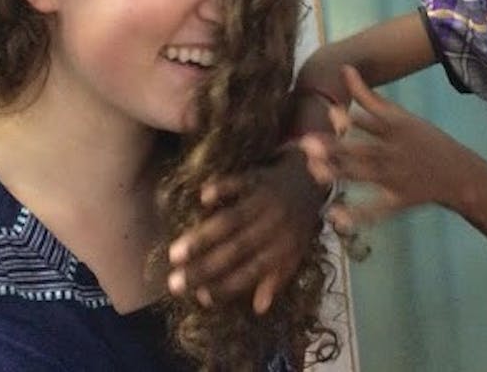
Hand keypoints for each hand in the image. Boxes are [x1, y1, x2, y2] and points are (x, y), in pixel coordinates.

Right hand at [165, 148, 323, 314]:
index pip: (251, 273)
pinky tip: (203, 198)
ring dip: (202, 236)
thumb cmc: (299, 221)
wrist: (312, 178)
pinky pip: (240, 182)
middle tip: (174, 282)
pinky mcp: (260, 177)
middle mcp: (274, 227)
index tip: (199, 297)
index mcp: (283, 248)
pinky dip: (222, 188)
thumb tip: (260, 308)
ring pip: (231, 221)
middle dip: (203, 268)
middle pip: (235, 250)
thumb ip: (277, 278)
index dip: (226, 286)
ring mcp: (266, 201)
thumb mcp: (295, 252)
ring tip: (175, 253)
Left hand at [298, 65, 477, 230]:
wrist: (459, 174)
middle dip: (335, 148)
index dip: (348, 119)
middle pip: (361, 149)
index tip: (328, 113)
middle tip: (308, 144)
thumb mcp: (402, 116)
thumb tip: (345, 69)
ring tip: (315, 171)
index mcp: (396, 128)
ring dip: (338, 173)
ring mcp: (395, 177)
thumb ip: (370, 97)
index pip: (369, 120)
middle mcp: (393, 151)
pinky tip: (334, 216)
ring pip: (363, 176)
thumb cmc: (423, 140)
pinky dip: (357, 215)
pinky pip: (376, 209)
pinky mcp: (397, 200)